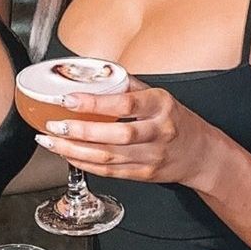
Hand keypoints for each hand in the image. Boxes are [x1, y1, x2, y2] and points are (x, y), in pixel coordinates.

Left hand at [33, 79, 216, 185]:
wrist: (200, 153)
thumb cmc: (175, 119)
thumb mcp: (159, 96)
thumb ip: (128, 86)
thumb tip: (93, 75)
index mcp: (160, 105)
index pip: (125, 104)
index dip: (94, 103)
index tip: (69, 99)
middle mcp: (158, 132)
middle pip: (115, 135)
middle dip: (79, 131)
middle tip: (53, 125)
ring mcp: (151, 157)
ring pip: (107, 157)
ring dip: (74, 150)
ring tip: (50, 141)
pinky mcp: (143, 175)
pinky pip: (109, 171)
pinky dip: (84, 163)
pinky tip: (67, 154)